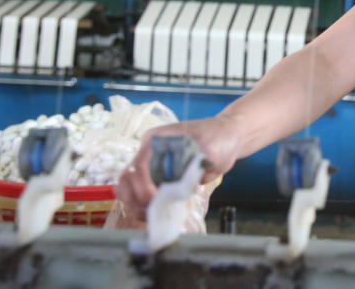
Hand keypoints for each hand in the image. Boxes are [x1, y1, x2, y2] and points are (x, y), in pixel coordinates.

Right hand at [115, 114, 243, 217]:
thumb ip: (196, 165)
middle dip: (135, 200)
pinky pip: (144, 196)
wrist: (227, 138)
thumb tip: (185, 185)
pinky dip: (148, 208)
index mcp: (156, 140)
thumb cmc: (218, 137)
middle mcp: (148, 153)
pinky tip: (161, 214)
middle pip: (127, 179)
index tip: (158, 199)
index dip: (144, 187)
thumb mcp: (210, 149)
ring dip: (138, 207)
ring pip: (129, 190)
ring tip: (154, 217)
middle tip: (152, 213)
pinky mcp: (159, 180)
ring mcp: (152, 167)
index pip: (139, 166)